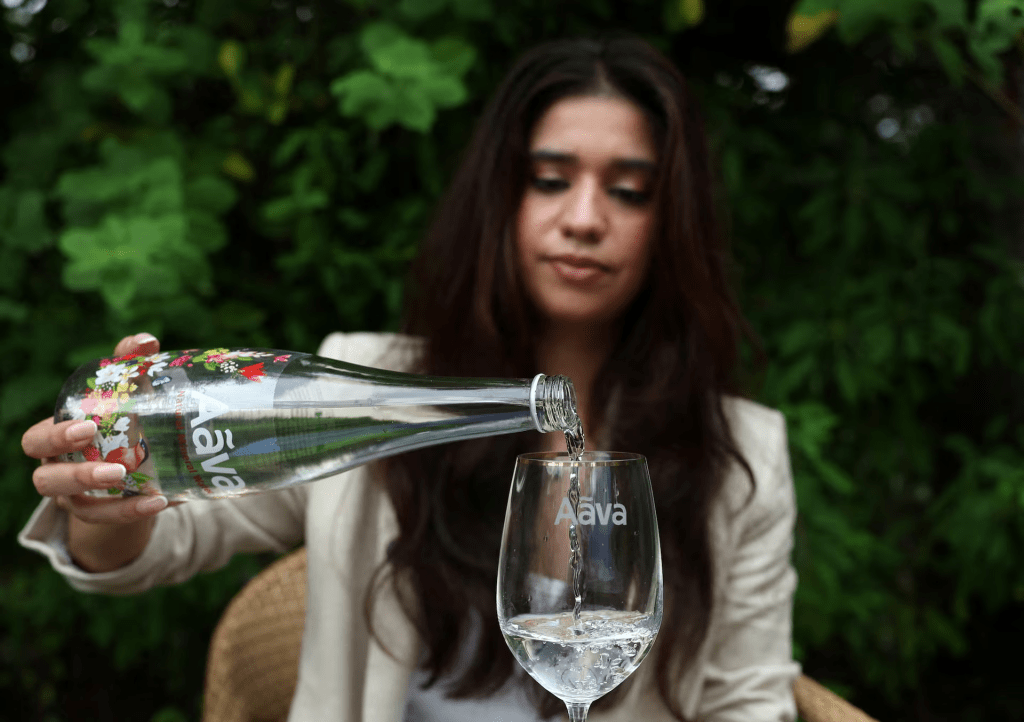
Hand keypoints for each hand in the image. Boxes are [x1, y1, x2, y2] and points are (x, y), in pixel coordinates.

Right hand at [23, 332, 171, 523]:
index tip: (86, 427)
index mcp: (55, 440)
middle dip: (73, 472)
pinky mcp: (101, 515)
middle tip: (112, 464)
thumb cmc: (115, 422)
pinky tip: (161, 502)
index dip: (55, 436)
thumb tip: (146, 341)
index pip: (36, 441)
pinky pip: (109, 519)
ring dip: (103, 497)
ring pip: (74, 504)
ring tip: (130, 478)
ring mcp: (76, 498)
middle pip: (46, 478)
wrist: (129, 471)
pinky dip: (132, 512)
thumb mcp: (120, 394)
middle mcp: (58, 471)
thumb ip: (128, 366)